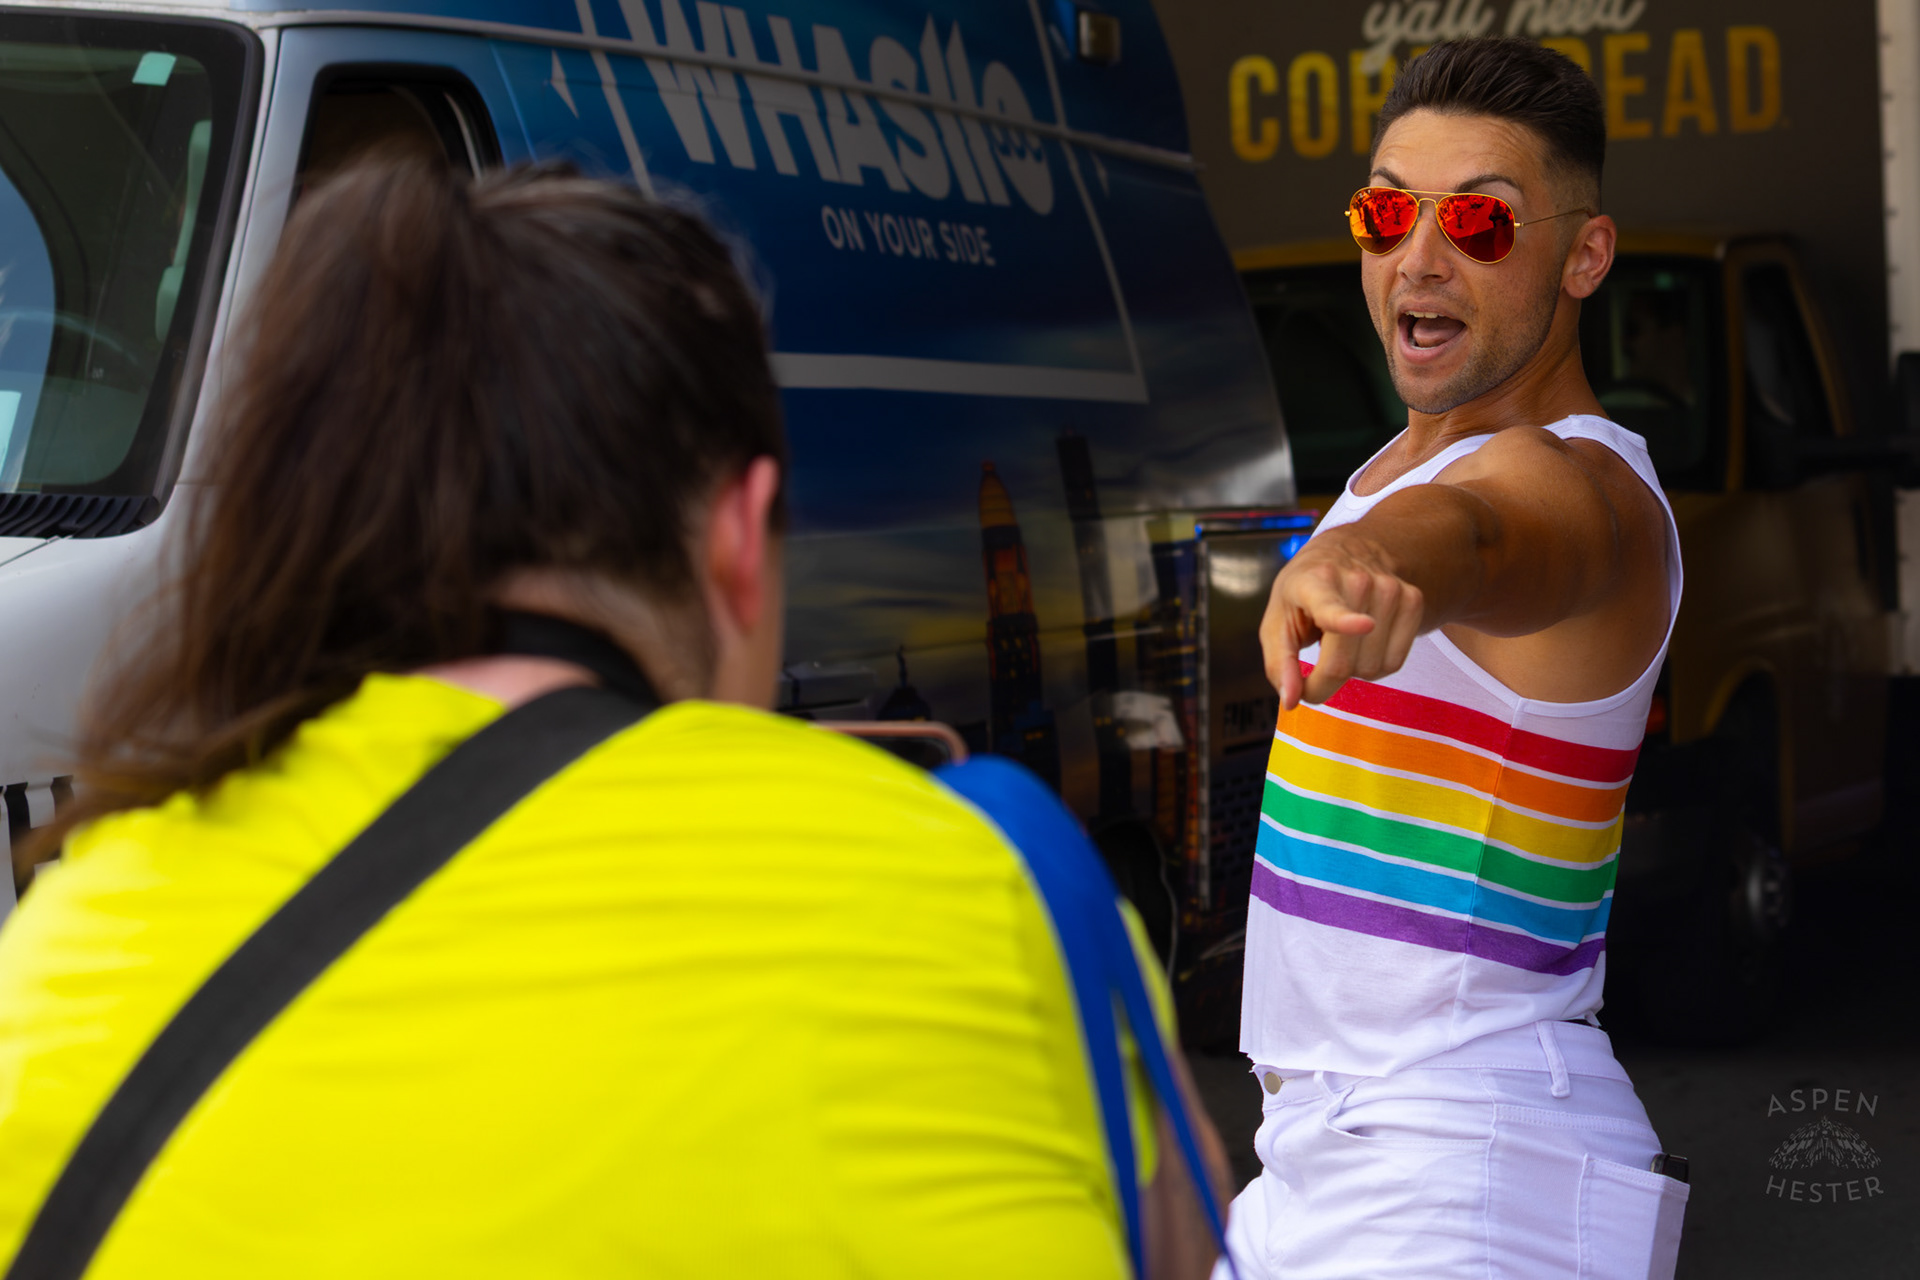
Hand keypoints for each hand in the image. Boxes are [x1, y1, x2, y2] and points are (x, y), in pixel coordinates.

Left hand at [1260, 533, 1425, 709]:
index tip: (1364, 625)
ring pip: (1372, 668)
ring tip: (1342, 640)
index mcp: (1314, 582)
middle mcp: (1356, 580)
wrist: (1346, 553)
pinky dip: (1376, 664)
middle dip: (1324, 680)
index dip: (1346, 621)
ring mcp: (1390, 589)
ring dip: (1353, 669)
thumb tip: (1291, 702)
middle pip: (1344, 663)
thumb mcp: (1277, 623)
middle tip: (1317, 662)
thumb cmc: (1304, 597)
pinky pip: (1394, 663)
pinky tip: (1365, 641)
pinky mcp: (1412, 600)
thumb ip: (1279, 665)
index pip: (1330, 606)